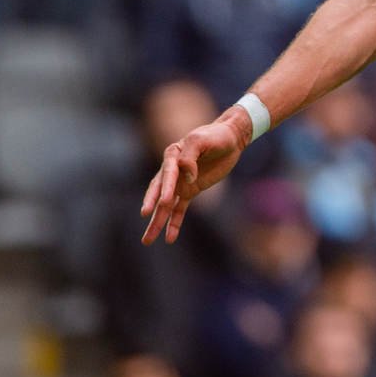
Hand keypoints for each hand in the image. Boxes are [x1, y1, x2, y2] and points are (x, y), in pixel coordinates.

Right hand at [140, 113, 247, 244]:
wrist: (230, 139)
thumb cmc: (216, 136)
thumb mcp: (203, 139)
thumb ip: (190, 156)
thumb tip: (186, 176)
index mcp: (173, 154)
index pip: (167, 173)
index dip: (165, 188)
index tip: (164, 202)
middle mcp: (172, 170)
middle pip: (158, 191)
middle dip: (151, 205)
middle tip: (145, 216)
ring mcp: (180, 182)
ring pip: (165, 206)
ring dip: (157, 222)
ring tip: (147, 240)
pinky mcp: (190, 190)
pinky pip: (179, 209)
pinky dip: (174, 223)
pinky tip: (170, 238)